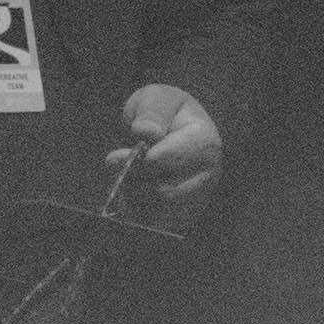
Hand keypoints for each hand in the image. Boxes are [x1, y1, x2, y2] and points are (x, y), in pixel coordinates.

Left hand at [103, 84, 223, 228]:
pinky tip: (135, 191)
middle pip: (162, 193)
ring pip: (156, 212)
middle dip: (134, 180)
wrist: (173, 133)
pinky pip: (153, 225)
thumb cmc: (164, 113)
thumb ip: (153, 111)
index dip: (137, 161)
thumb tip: (146, 133)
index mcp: (205, 143)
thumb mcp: (157, 98)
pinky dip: (137, 210)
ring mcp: (199, 200)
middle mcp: (208, 176)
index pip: (166, 162)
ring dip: (133, 195)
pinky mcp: (184, 218)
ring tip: (131, 175)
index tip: (115, 157)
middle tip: (120, 166)